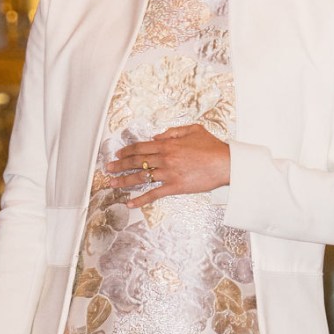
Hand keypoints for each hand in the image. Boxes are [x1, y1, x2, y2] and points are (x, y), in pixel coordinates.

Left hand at [106, 124, 229, 208]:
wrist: (225, 163)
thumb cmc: (212, 146)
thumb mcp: (192, 129)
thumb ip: (173, 132)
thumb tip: (157, 136)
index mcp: (168, 144)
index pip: (141, 147)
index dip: (127, 150)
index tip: (118, 154)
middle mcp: (165, 158)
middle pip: (136, 161)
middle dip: (119, 165)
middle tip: (108, 168)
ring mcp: (168, 173)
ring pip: (141, 177)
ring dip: (124, 181)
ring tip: (112, 183)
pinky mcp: (175, 187)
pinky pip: (154, 194)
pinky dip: (140, 199)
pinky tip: (130, 203)